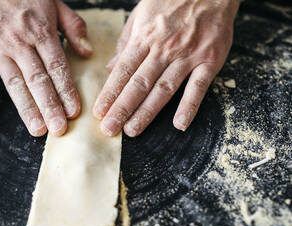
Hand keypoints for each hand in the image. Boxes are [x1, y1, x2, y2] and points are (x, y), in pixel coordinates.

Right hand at [0, 0, 92, 135]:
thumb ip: (74, 26)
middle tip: (59, 128)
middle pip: (37, 80)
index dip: (66, 90)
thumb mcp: (54, 2)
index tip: (74, 111)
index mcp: (40, 31)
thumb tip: (87, 52)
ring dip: (26, 109)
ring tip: (37, 130)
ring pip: (14, 84)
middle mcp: (19, 43)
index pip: (56, 66)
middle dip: (50, 106)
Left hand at [93, 0, 239, 136]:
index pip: (123, 71)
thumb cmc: (171, 1)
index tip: (99, 112)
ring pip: (164, 88)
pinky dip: (189, 106)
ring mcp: (188, 55)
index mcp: (145, 37)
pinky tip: (179, 124)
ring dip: (147, 112)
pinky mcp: (209, 60)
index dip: (110, 93)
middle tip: (109, 129)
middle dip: (122, 108)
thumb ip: (126, 43)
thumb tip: (111, 68)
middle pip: (139, 84)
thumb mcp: (141, 15)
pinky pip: (198, 87)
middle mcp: (164, 49)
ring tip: (132, 130)